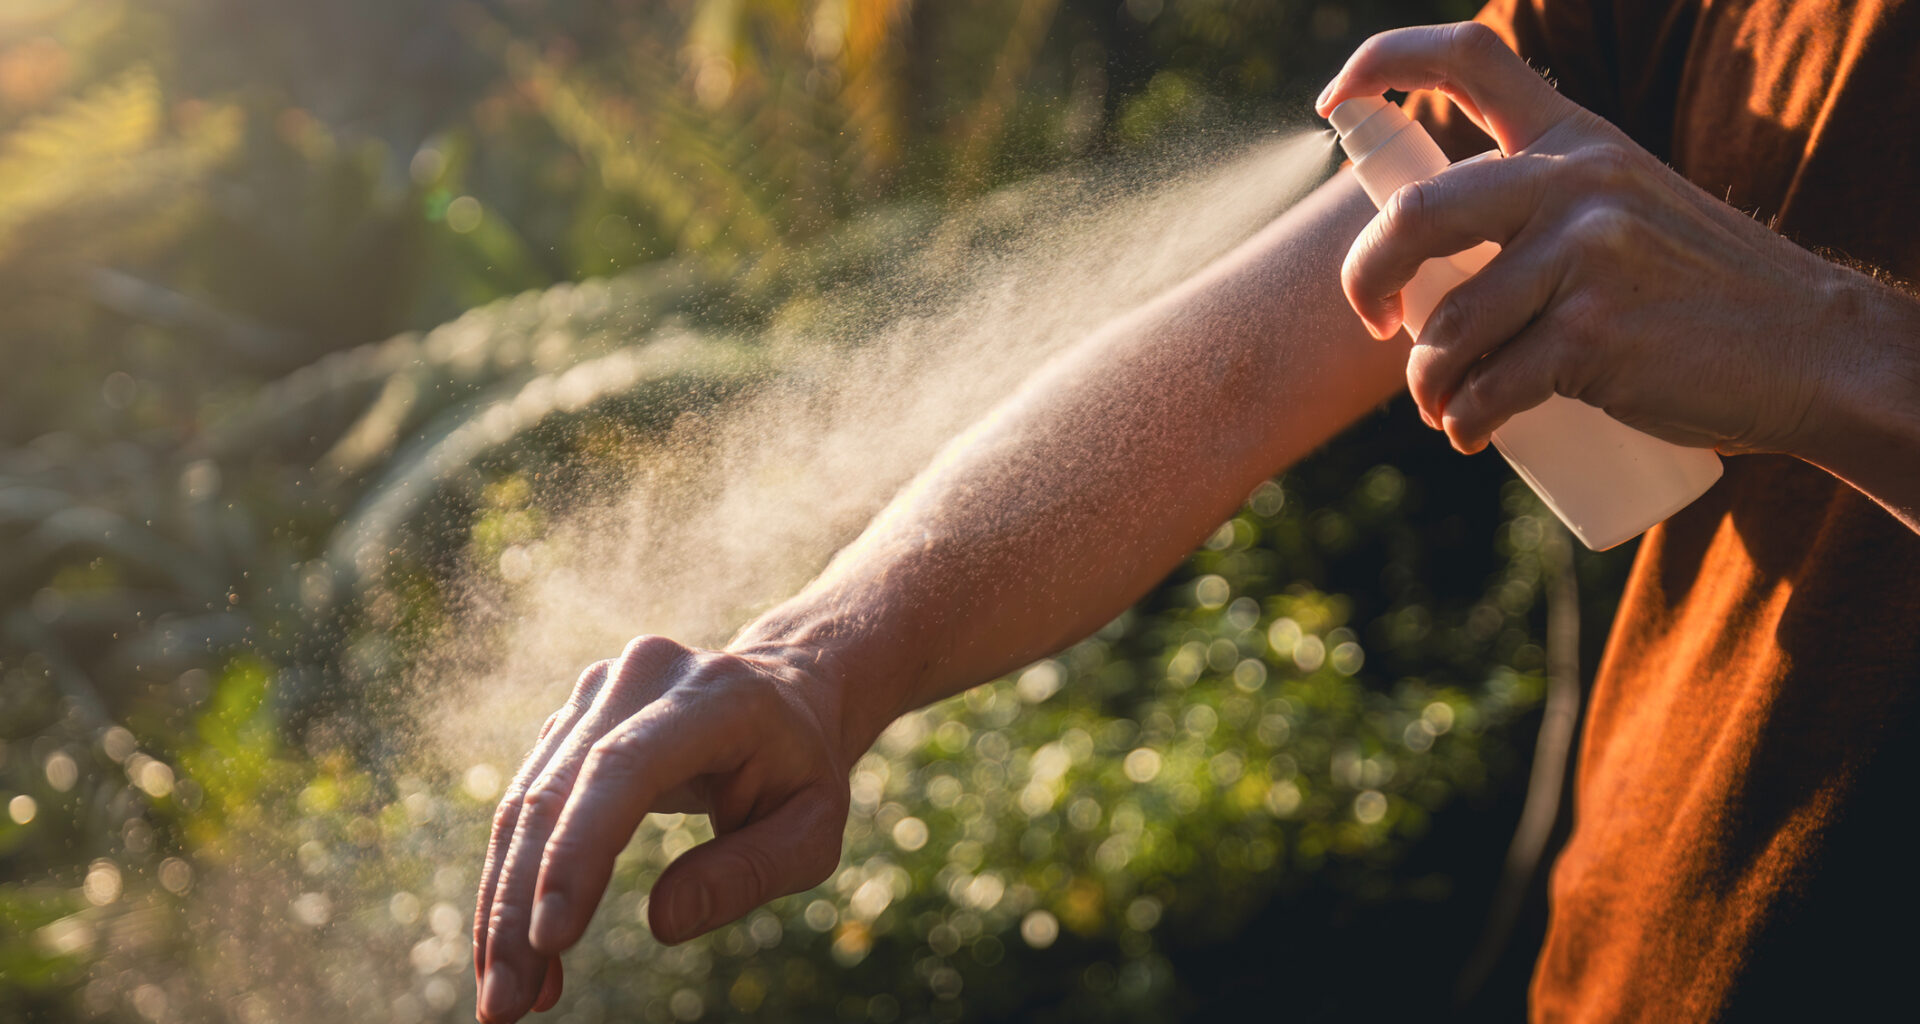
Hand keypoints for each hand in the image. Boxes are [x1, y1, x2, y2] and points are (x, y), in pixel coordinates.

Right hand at [472, 636, 852, 1022]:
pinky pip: (525, 807)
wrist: (784, 694)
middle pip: (556, 794)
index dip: (579, 850)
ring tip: (507, 999)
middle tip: (507, 1005)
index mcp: (715, 695)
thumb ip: (750, 871)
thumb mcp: (812, 828)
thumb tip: (663, 924)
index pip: (625, 767)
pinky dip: (515, 885)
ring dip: (503, 908)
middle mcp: (641, 678)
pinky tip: (520, 954)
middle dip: (521, 907)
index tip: (553, 939)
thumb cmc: (801, 770)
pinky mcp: (570, 721)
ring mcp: (596, 693)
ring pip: (524, 805)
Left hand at [1314, 22, 1883, 458]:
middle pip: (1414, 216)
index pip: (1469, 58)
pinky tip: (1474, 433)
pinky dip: (1465, 422)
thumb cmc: (1696, 292)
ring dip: (1427, 384)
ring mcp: (1587, 257)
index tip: (1333, 102)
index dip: (1381, 64)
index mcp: (1575, 137)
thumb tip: (1417, 270)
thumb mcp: (1624, 208)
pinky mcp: (1594, 336)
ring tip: (1446, 406)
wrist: (1811, 350)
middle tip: (1374, 320)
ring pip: (1445, 328)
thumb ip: (1539, 208)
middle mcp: (1576, 182)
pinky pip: (1487, 388)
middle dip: (1365, 280)